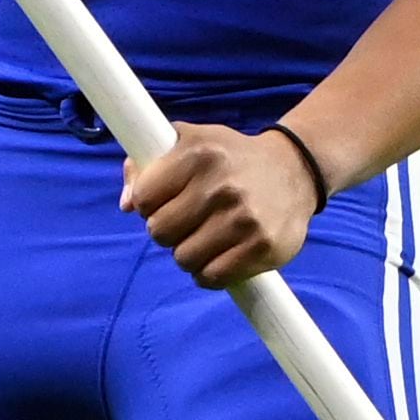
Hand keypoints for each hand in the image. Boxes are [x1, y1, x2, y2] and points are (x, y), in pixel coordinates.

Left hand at [123, 121, 321, 289]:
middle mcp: (221, 185)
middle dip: (166, 231)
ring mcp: (244, 218)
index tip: (162, 202)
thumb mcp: (189, 142)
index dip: (146, 204)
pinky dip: (208, 273)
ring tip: (203, 238)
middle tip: (184, 222)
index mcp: (198, 152)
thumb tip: (125, 204)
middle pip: (159, 232)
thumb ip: (148, 166)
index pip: (143, 197)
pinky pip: (212, 277)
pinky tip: (217, 255)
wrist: (294, 170)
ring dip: (187, 254)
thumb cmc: (230, 157)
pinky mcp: (263, 247)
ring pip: (183, 259)